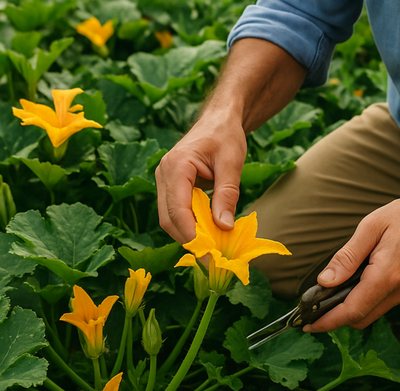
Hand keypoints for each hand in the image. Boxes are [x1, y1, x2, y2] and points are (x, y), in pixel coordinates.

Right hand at [156, 108, 246, 243]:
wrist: (219, 121)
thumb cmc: (226, 136)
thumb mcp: (232, 163)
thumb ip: (227, 194)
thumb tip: (224, 228)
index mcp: (176, 166)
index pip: (177, 209)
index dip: (190, 234)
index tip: (207, 253)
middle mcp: (163, 174)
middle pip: (168, 218)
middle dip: (188, 240)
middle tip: (211, 259)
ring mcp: (164, 181)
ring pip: (169, 219)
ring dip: (188, 236)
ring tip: (211, 249)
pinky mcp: (170, 188)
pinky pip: (175, 213)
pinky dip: (189, 227)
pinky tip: (207, 236)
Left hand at [304, 196, 399, 331]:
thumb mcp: (372, 226)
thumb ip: (347, 256)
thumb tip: (326, 281)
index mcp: (386, 276)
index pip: (352, 311)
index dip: (327, 322)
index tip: (308, 325)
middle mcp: (398, 291)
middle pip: (359, 319)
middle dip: (334, 319)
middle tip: (313, 309)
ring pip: (370, 314)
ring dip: (349, 311)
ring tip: (329, 296)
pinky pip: (381, 305)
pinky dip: (363, 303)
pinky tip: (353, 286)